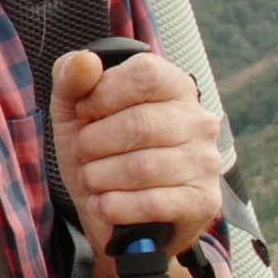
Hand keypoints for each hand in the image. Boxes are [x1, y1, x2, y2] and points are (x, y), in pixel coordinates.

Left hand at [53, 48, 223, 268]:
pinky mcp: (203, 201)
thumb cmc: (101, 154)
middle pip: (139, 124)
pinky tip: (104, 204)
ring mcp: (206, 161)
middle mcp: (199, 120)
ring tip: (92, 180)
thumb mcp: (75, 114)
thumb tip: (84, 60)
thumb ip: (71, 80)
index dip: (103, 94)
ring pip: (142, 167)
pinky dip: (114, 207)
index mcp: (174, 87)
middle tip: (84, 155)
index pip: (145, 74)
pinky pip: (151, 203)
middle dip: (94, 144)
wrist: (118, 216)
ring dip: (100, 178)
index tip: (85, 113)